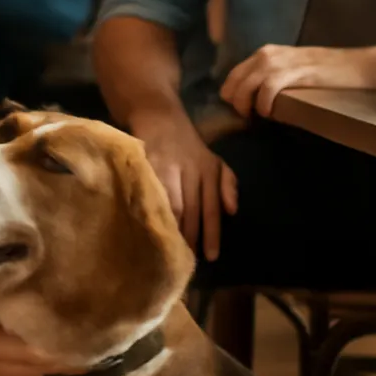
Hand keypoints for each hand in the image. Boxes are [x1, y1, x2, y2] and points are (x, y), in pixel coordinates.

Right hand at [131, 110, 236, 261]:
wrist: (157, 115)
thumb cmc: (189, 147)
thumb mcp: (214, 161)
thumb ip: (227, 184)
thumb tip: (232, 211)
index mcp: (208, 168)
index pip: (211, 206)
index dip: (211, 232)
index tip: (211, 256)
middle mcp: (188, 167)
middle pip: (191, 209)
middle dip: (189, 237)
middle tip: (186, 261)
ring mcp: (164, 165)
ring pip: (170, 204)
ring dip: (170, 229)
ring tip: (168, 251)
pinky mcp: (144, 164)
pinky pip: (148, 193)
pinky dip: (150, 212)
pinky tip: (148, 229)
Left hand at [220, 45, 375, 118]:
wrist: (357, 65)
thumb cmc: (326, 72)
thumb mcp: (293, 70)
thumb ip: (273, 77)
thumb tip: (252, 98)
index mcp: (267, 52)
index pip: (234, 73)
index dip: (231, 93)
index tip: (238, 110)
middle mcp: (269, 53)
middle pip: (236, 79)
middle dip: (234, 101)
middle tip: (244, 117)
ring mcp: (282, 61)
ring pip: (247, 83)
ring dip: (245, 103)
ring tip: (253, 116)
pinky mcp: (295, 71)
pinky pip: (268, 87)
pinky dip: (263, 102)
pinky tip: (268, 113)